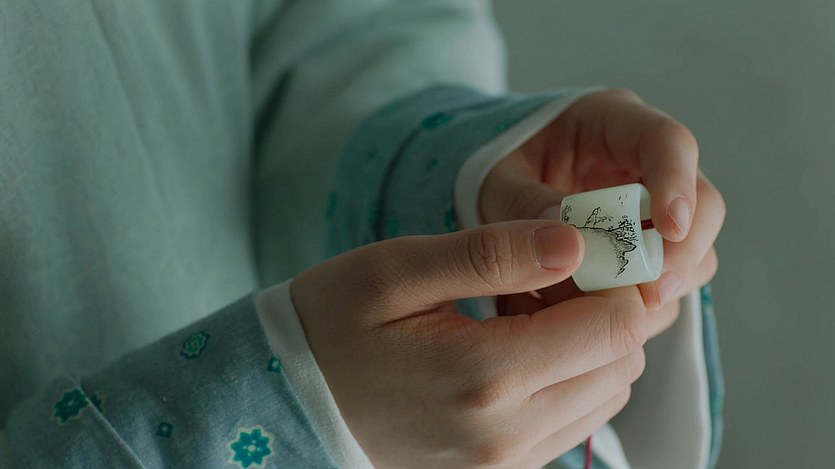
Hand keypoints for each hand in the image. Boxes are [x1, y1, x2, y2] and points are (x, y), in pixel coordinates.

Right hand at [292, 220, 646, 467]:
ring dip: (593, 345)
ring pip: (607, 395)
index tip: (582, 247)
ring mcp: (506, 463)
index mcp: (485, 375)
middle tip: (556, 273)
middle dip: (610, 309)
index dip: (616, 278)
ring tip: (534, 308)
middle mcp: (507, 434)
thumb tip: (573, 241)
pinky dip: (571, 377)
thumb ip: (490, 254)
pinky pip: (574, 421)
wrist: (289, 402)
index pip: (615, 326)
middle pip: (621, 363)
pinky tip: (523, 346)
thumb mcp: (397, 271)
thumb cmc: (333, 327)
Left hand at [480, 89, 725, 335]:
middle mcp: (646, 162)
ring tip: (617, 310)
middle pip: (701, 202)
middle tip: (650, 293)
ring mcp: (654, 206)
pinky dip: (645, 298)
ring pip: (693, 247)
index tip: (672, 228)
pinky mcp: (649, 245)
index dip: (677, 184)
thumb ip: (525, 205)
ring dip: (665, 282)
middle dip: (681, 252)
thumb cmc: (498, 171)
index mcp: (610, 122)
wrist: (497, 185)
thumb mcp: (496, 181)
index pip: (667, 141)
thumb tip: (571, 244)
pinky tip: (606, 314)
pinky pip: (669, 276)